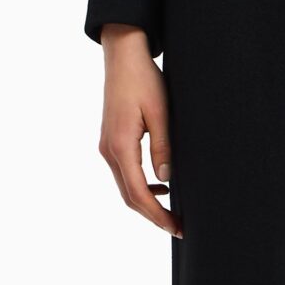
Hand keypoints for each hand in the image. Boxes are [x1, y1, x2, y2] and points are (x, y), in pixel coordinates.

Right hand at [98, 25, 181, 235]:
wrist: (123, 57)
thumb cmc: (144, 80)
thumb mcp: (160, 114)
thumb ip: (163, 148)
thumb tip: (167, 180)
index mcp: (120, 146)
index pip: (138, 193)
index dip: (157, 214)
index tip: (176, 227)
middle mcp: (108, 150)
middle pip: (129, 196)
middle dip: (153, 215)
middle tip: (178, 227)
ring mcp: (106, 147)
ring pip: (125, 187)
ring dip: (146, 202)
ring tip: (172, 211)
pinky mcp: (110, 141)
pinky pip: (124, 173)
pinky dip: (140, 186)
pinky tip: (161, 185)